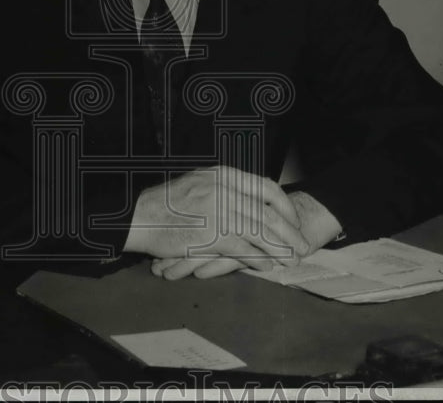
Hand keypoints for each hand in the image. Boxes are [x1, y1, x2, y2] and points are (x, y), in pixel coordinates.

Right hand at [124, 166, 309, 273]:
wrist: (140, 216)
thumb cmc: (165, 203)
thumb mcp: (198, 183)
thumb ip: (222, 187)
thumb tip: (245, 198)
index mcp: (223, 175)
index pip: (266, 187)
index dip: (284, 206)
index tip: (292, 220)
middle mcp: (225, 190)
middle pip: (268, 212)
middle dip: (290, 232)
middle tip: (302, 246)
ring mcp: (219, 211)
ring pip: (261, 231)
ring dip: (280, 248)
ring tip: (292, 260)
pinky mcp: (211, 235)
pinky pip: (244, 249)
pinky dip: (259, 259)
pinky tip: (268, 267)